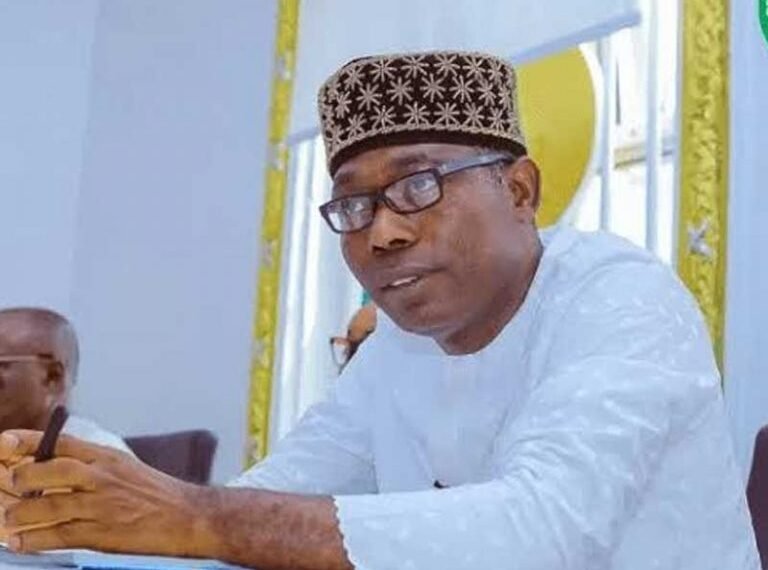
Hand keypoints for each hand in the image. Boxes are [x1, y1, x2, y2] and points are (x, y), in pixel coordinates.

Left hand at [0, 430, 214, 556]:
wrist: (187, 516)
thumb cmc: (155, 493)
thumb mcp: (125, 467)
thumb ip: (93, 465)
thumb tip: (53, 466)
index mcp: (108, 457)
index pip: (63, 443)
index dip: (30, 441)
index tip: (4, 441)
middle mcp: (104, 477)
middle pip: (54, 469)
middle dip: (23, 476)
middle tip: (6, 482)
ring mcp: (103, 505)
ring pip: (51, 506)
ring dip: (22, 513)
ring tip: (7, 519)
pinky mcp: (103, 533)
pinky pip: (62, 535)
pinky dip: (37, 539)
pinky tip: (21, 542)